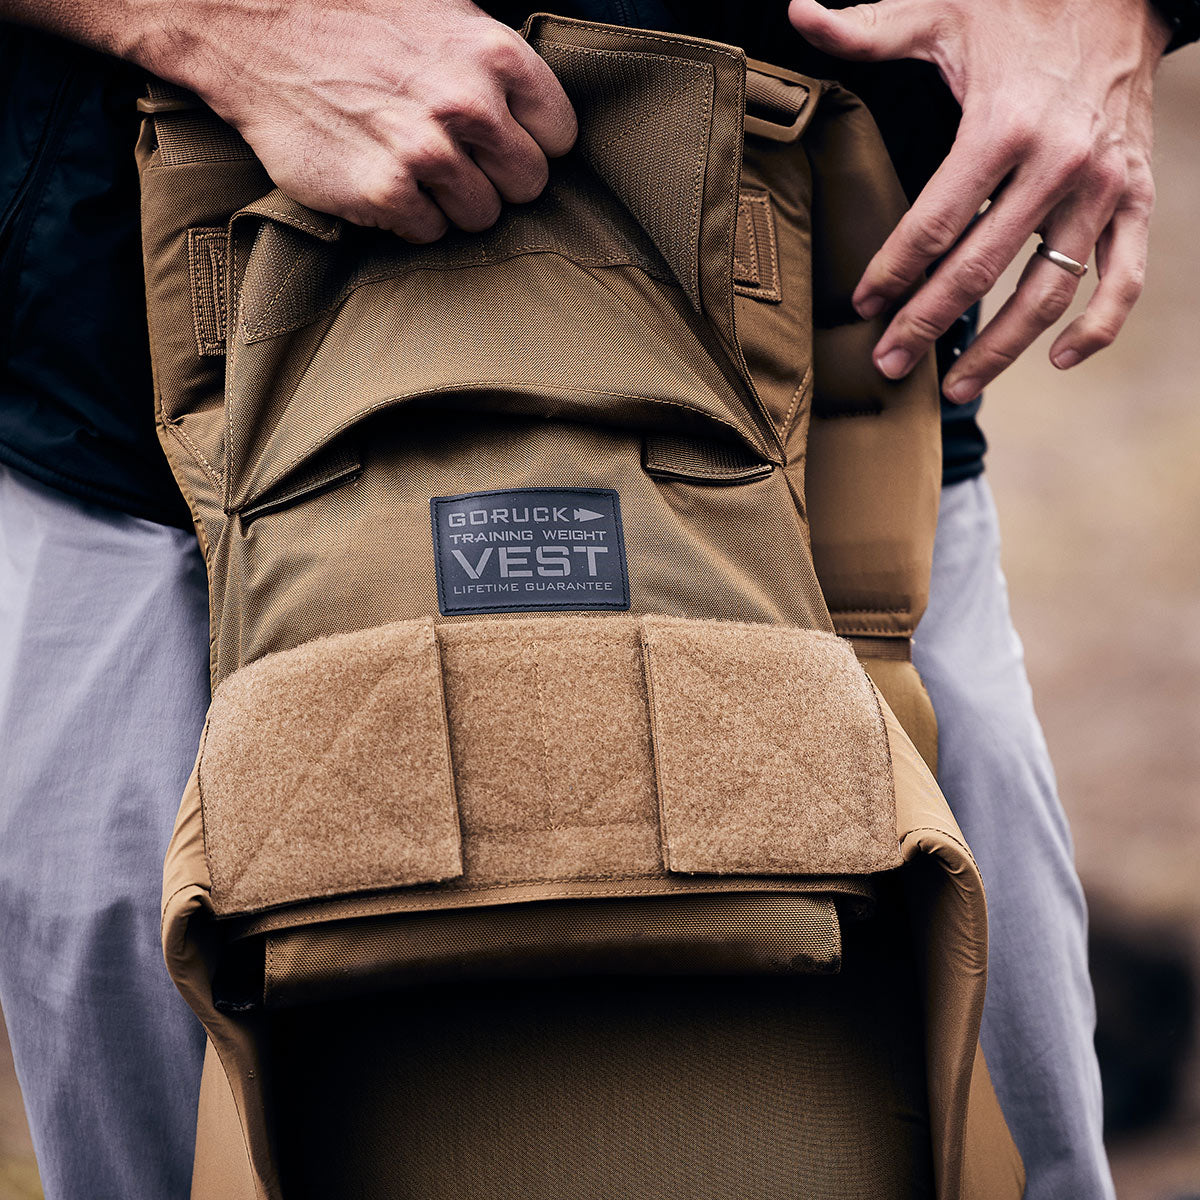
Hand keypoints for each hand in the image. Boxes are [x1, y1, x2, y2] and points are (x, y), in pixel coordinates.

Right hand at [138, 0, 577, 240]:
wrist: (253, 25)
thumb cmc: (355, 17)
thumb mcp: (443, 10)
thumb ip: (495, 64)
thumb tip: (532, 113)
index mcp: (494, 53)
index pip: (559, 136)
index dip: (531, 143)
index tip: (501, 142)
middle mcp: (468, 104)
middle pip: (528, 185)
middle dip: (498, 180)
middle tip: (458, 163)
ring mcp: (425, 152)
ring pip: (482, 217)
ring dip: (453, 203)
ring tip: (415, 170)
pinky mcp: (383, 193)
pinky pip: (430, 234)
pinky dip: (410, 219)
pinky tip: (383, 182)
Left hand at [788, 0, 1170, 398]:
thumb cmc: (1023, 7)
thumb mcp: (944, 11)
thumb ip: (871, 27)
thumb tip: (799, 12)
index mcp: (1003, 125)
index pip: (933, 224)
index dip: (892, 271)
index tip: (862, 305)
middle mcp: (1058, 165)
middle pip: (980, 269)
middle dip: (927, 324)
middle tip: (889, 364)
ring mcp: (1102, 188)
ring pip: (1048, 290)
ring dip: (1002, 349)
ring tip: (956, 388)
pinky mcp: (1136, 198)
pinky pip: (1124, 278)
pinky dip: (1098, 326)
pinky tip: (1056, 360)